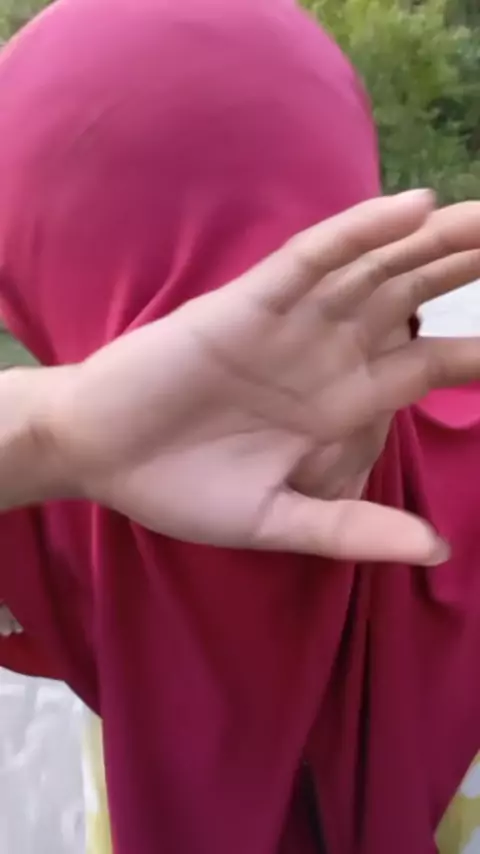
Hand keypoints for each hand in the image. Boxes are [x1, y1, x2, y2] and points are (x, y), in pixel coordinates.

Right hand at [40, 191, 479, 563]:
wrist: (102, 457)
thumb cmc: (183, 488)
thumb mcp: (277, 519)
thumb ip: (353, 529)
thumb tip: (438, 551)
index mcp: (341, 404)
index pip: (429, 366)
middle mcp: (326, 354)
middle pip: (412, 302)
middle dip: (463, 273)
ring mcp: (290, 324)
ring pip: (374, 270)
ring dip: (431, 243)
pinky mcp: (249, 304)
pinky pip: (313, 260)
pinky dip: (360, 233)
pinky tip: (413, 210)